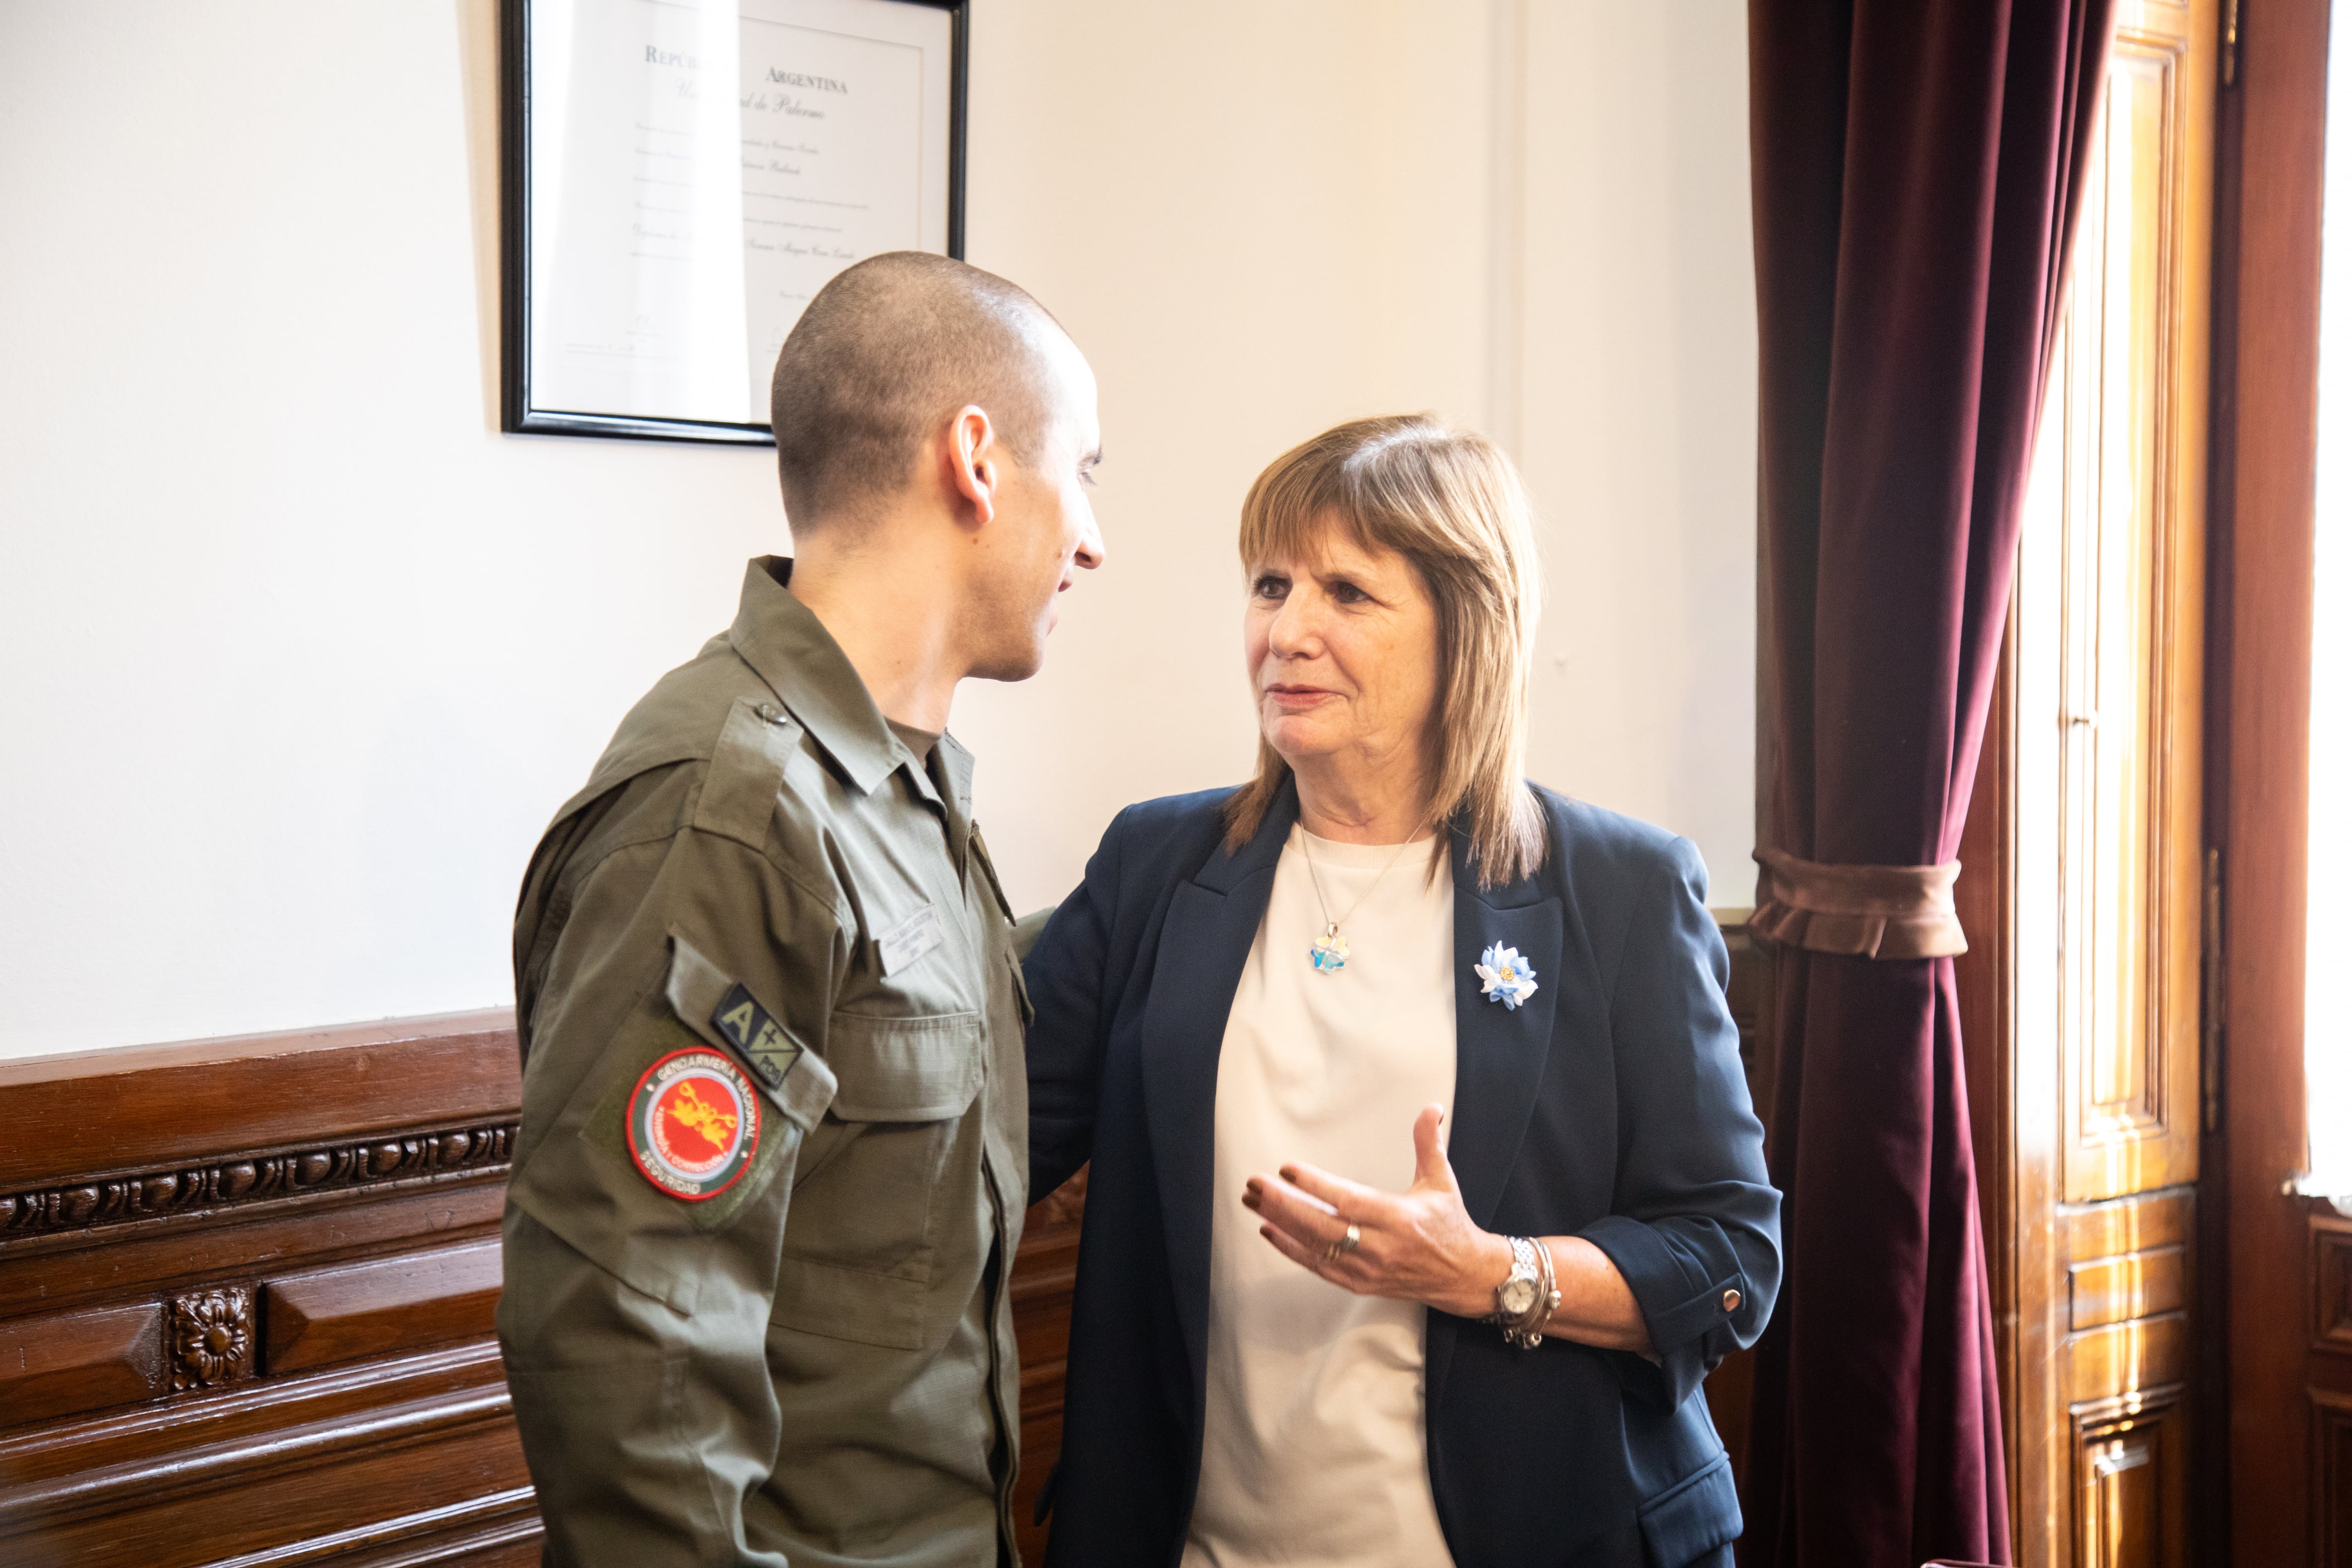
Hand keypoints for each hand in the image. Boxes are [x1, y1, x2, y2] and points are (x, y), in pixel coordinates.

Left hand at [1243, 1103, 1512, 1319]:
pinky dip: (1291, 1249)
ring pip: (1314, 1247)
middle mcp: (1380, 1246)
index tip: (1287, 1169)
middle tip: (1255, 1183)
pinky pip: (1318, 1267)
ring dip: (1280, 1223)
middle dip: (1284, 1204)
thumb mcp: (1442, 1180)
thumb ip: (1428, 1143)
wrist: (1463, 1276)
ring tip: (1252, 1201)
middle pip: (1322, 1226)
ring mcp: (1367, 1268)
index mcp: (1399, 1217)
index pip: (1348, 1200)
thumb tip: (1431, 1108)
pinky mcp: (1359, 1283)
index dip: (1316, 1185)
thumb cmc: (1449, 1224)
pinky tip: (1268, 1230)